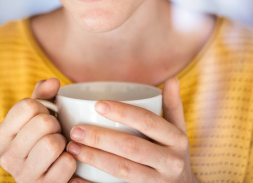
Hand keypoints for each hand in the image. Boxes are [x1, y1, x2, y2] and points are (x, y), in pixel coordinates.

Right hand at [0, 78, 75, 182]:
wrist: (46, 178)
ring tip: (58, 148)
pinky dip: (71, 160)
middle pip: (42, 123)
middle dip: (55, 125)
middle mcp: (7, 157)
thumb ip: (42, 96)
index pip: (27, 105)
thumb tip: (54, 81)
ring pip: (53, 143)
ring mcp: (24, 176)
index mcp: (1, 136)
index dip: (43, 107)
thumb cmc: (42, 141)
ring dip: (63, 142)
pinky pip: (67, 163)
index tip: (43, 117)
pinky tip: (63, 164)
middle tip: (54, 134)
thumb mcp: (36, 117)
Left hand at [65, 77, 197, 182]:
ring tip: (73, 149)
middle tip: (75, 130)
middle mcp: (171, 162)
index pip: (147, 121)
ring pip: (122, 170)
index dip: (123, 111)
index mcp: (177, 140)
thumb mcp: (179, 132)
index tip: (97, 105)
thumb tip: (172, 79)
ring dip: (94, 158)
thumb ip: (173, 106)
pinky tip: (76, 179)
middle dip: (100, 138)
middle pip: (131, 147)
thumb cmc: (174, 155)